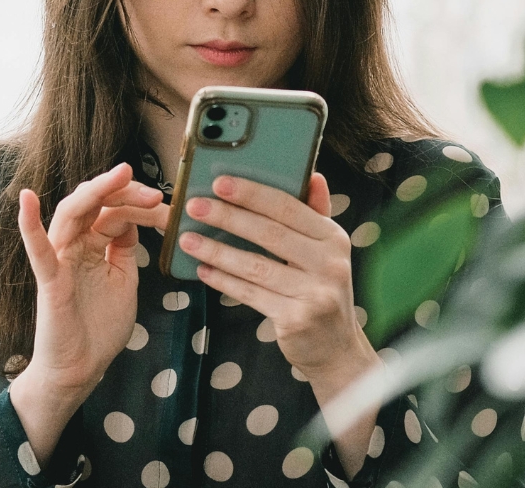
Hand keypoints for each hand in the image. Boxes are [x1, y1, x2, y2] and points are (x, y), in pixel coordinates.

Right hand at [14, 163, 167, 397]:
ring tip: (119, 175)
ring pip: (72, 214)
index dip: (138, 204)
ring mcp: (61, 260)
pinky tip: (27, 199)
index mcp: (93, 245)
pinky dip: (29, 224)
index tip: (165, 206)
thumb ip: (125, 248)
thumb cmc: (100, 326)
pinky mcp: (50, 280)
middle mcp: (74, 246)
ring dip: (95, 191)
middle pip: (94, 204)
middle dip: (123, 192)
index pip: (113, 210)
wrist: (82, 368)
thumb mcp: (123, 278)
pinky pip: (38, 250)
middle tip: (152, 192)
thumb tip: (131, 217)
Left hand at [182, 173, 377, 389]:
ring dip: (217, 251)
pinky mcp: (296, 319)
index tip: (220, 182)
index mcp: (333, 238)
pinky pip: (250, 294)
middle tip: (194, 207)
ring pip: (255, 266)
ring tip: (188, 240)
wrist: (336, 348)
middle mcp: (329, 263)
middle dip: (227, 217)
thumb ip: (315, 214)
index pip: (289, 207)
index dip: (253, 193)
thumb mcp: (326, 252)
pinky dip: (224, 281)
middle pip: (269, 233)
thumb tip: (313, 176)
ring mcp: (315, 293)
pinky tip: (203, 271)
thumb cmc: (322, 291)